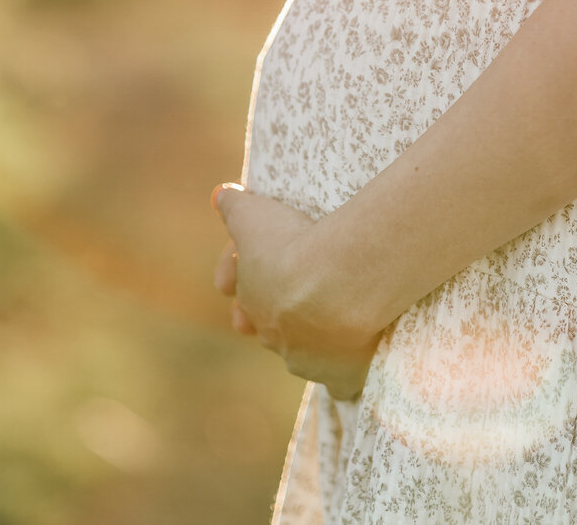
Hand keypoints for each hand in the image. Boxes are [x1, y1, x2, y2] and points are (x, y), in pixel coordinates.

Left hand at [211, 183, 380, 400]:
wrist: (339, 286)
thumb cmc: (293, 246)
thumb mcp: (255, 215)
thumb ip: (234, 206)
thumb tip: (218, 194)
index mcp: (252, 304)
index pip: (243, 298)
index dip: (246, 281)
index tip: (254, 270)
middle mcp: (276, 339)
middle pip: (272, 331)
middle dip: (278, 316)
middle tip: (293, 297)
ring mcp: (308, 363)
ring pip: (305, 356)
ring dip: (315, 341)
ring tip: (337, 322)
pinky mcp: (342, 379)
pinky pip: (342, 382)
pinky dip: (348, 373)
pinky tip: (358, 363)